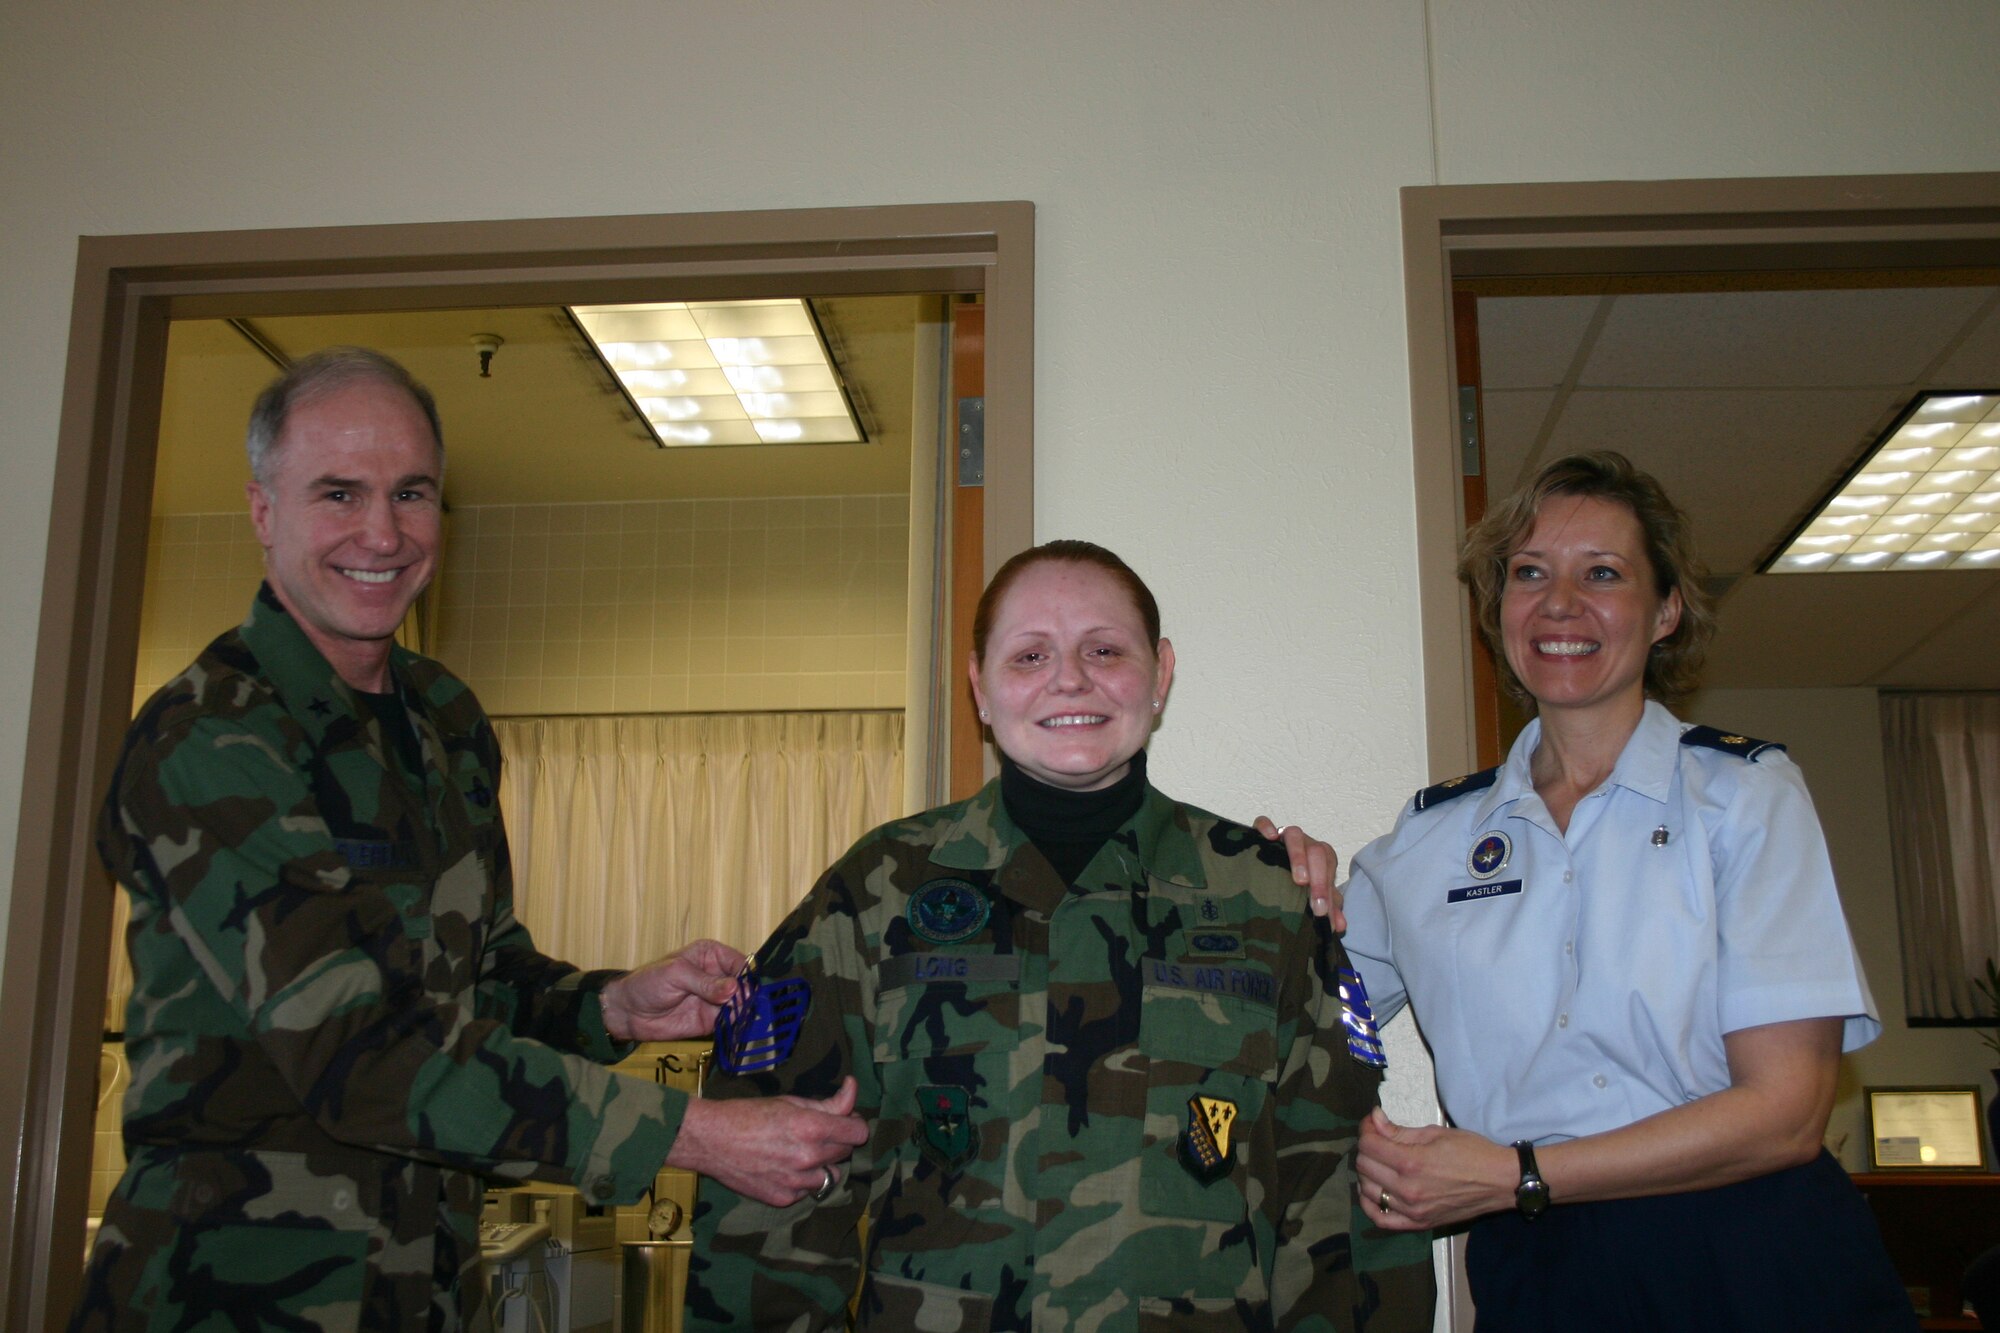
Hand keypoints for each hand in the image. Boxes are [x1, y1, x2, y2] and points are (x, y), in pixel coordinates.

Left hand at [600, 939, 745, 1041]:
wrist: (629, 1012)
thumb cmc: (648, 983)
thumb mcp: (675, 974)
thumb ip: (705, 982)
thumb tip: (733, 988)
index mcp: (711, 956)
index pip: (739, 962)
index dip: (747, 975)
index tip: (748, 988)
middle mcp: (718, 976)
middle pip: (744, 985)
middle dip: (748, 995)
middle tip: (744, 1006)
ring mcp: (717, 999)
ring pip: (741, 1005)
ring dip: (744, 1012)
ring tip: (741, 1018)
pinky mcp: (712, 1021)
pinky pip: (730, 1022)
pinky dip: (736, 1026)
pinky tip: (736, 1028)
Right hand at [668, 1076, 869, 1206]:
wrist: (710, 1140)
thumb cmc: (747, 1113)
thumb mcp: (789, 1101)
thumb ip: (827, 1102)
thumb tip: (852, 1089)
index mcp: (812, 1128)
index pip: (859, 1133)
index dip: (855, 1124)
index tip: (847, 1119)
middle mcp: (808, 1157)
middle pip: (846, 1152)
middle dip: (838, 1140)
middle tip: (818, 1131)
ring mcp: (796, 1182)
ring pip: (830, 1175)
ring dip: (822, 1163)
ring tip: (799, 1152)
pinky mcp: (783, 1199)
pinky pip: (807, 1191)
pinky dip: (802, 1181)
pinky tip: (783, 1167)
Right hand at [1253, 815, 1344, 930]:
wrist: (1274, 864)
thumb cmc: (1297, 881)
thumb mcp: (1313, 894)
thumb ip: (1327, 907)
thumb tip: (1339, 926)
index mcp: (1320, 856)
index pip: (1330, 867)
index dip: (1327, 890)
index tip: (1322, 912)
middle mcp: (1305, 843)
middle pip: (1317, 852)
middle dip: (1319, 880)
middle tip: (1315, 905)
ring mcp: (1284, 836)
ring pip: (1295, 835)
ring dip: (1299, 857)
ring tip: (1299, 880)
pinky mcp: (1262, 831)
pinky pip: (1264, 822)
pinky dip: (1266, 826)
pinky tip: (1268, 838)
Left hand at [1355, 1107, 1515, 1230]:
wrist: (1500, 1181)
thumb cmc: (1472, 1152)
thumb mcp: (1435, 1133)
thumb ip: (1399, 1131)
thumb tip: (1373, 1119)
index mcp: (1412, 1163)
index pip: (1369, 1145)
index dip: (1366, 1129)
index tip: (1374, 1123)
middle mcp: (1407, 1190)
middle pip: (1364, 1166)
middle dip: (1367, 1148)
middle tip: (1378, 1140)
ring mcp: (1412, 1211)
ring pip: (1367, 1190)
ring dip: (1367, 1173)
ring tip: (1378, 1162)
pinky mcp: (1418, 1224)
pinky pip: (1380, 1219)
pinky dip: (1370, 1204)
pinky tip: (1373, 1191)